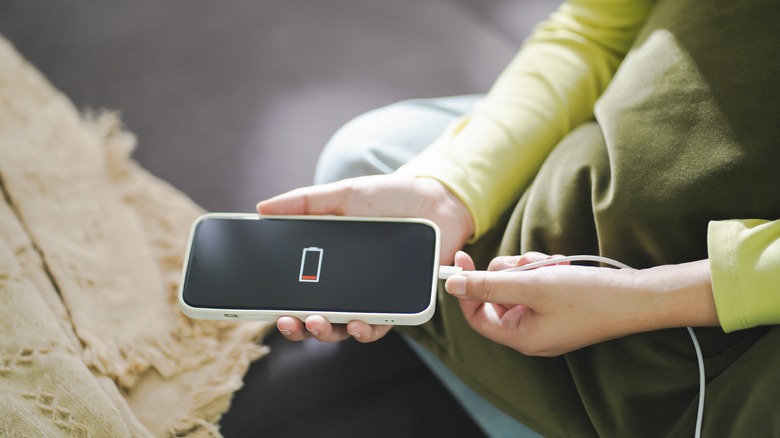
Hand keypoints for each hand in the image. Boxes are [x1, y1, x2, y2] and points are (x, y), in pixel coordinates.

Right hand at [257, 174, 474, 342]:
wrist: (434, 201)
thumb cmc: (387, 198)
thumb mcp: (342, 195)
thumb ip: (304, 202)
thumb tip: (262, 209)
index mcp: (328, 263)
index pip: (299, 290)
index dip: (281, 304)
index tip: (268, 308)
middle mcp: (346, 286)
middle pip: (315, 317)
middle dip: (298, 327)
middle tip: (289, 320)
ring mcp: (371, 297)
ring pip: (343, 328)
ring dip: (326, 333)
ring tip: (318, 322)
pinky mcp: (397, 304)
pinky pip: (379, 326)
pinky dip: (366, 330)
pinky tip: (356, 324)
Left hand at [445, 252, 717, 356]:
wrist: (638, 297)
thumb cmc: (588, 297)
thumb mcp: (531, 286)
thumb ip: (488, 285)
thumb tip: (452, 285)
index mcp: (520, 337)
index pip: (476, 314)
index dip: (465, 286)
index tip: (461, 257)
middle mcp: (531, 333)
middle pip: (497, 296)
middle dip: (507, 273)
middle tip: (525, 262)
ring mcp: (546, 321)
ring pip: (517, 286)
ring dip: (528, 269)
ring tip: (550, 264)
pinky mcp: (560, 308)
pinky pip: (538, 286)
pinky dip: (544, 272)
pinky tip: (561, 266)